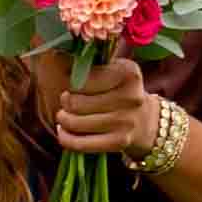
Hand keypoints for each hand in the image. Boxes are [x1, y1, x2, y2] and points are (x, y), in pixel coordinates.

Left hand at [34, 52, 154, 158]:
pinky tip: (65, 131)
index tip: (73, 84)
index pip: (81, 78)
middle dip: (64, 102)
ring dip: (63, 119)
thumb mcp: (112, 70)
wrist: (146, 121)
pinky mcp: (119, 142)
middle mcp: (130, 97)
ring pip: (73, 122)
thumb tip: (55, 57)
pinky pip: (79, 143)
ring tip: (66, 116)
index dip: (70, 82)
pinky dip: (65, 138)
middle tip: (68, 102)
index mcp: (128, 73)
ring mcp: (126, 121)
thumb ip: (88, 65)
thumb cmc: (119, 91)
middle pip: (74, 102)